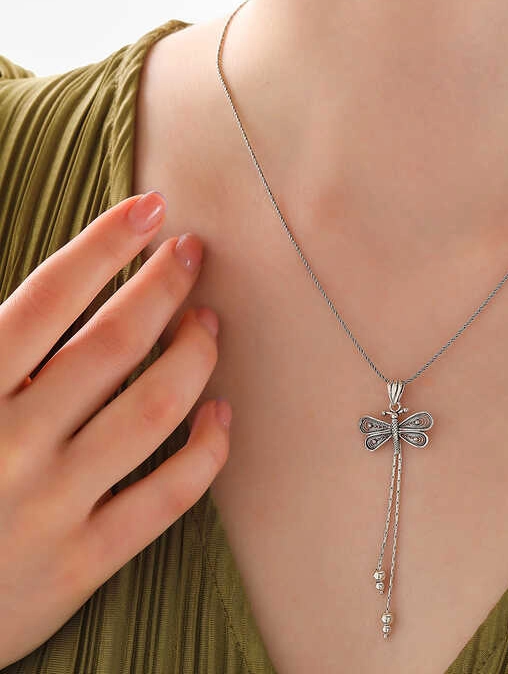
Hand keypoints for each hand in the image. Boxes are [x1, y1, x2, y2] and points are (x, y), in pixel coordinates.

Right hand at [0, 191, 229, 666]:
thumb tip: (46, 297)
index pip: (49, 298)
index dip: (105, 246)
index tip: (150, 209)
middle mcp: (9, 443)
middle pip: (115, 342)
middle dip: (164, 286)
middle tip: (192, 254)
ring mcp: (49, 505)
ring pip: (154, 409)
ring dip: (195, 354)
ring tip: (210, 321)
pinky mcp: (81, 563)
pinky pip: (168, 497)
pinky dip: (207, 450)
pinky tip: (222, 414)